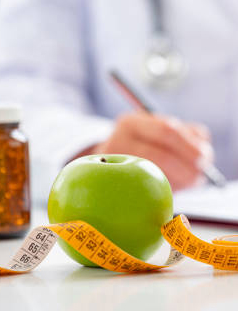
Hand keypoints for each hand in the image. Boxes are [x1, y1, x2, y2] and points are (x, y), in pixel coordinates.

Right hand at [89, 112, 213, 191]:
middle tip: (199, 175)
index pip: (166, 131)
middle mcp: (118, 140)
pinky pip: (149, 187)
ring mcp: (114, 162)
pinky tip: (173, 185)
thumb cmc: (141, 141)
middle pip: (161, 156)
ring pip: (156, 174)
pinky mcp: (115, 181)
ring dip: (180, 180)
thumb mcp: (155, 126)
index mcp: (130, 123)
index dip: (189, 146)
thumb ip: (183, 132)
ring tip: (190, 180)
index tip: (204, 157)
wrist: (106, 159)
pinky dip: (168, 187)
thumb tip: (203, 154)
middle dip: (187, 168)